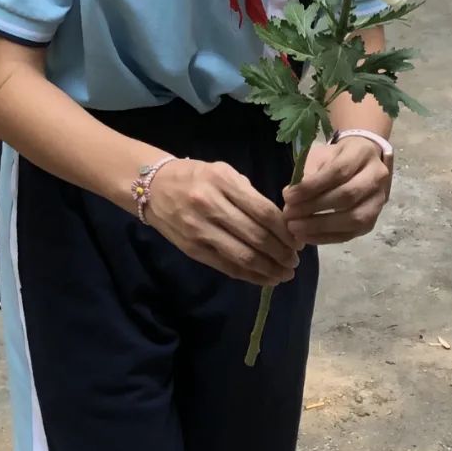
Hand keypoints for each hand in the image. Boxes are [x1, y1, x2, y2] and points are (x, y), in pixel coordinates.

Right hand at [146, 159, 300, 286]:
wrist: (152, 188)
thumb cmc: (195, 176)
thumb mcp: (223, 172)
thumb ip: (249, 194)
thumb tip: (279, 222)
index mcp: (223, 182)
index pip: (263, 211)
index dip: (285, 231)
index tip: (298, 241)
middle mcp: (211, 206)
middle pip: (256, 236)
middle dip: (281, 253)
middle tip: (295, 261)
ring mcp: (200, 230)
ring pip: (243, 256)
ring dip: (268, 269)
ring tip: (284, 274)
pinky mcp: (193, 249)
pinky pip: (226, 266)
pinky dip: (248, 276)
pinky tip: (264, 278)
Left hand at [282, 137, 391, 245]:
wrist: (360, 164)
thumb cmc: (335, 158)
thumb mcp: (320, 156)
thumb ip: (307, 174)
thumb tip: (291, 200)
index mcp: (362, 153)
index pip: (338, 171)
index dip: (312, 186)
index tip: (288, 196)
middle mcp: (377, 176)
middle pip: (347, 195)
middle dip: (314, 207)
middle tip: (289, 214)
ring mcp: (378, 200)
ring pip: (353, 218)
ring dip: (320, 226)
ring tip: (295, 228)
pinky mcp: (372, 221)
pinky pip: (350, 234)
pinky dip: (326, 237)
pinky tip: (306, 236)